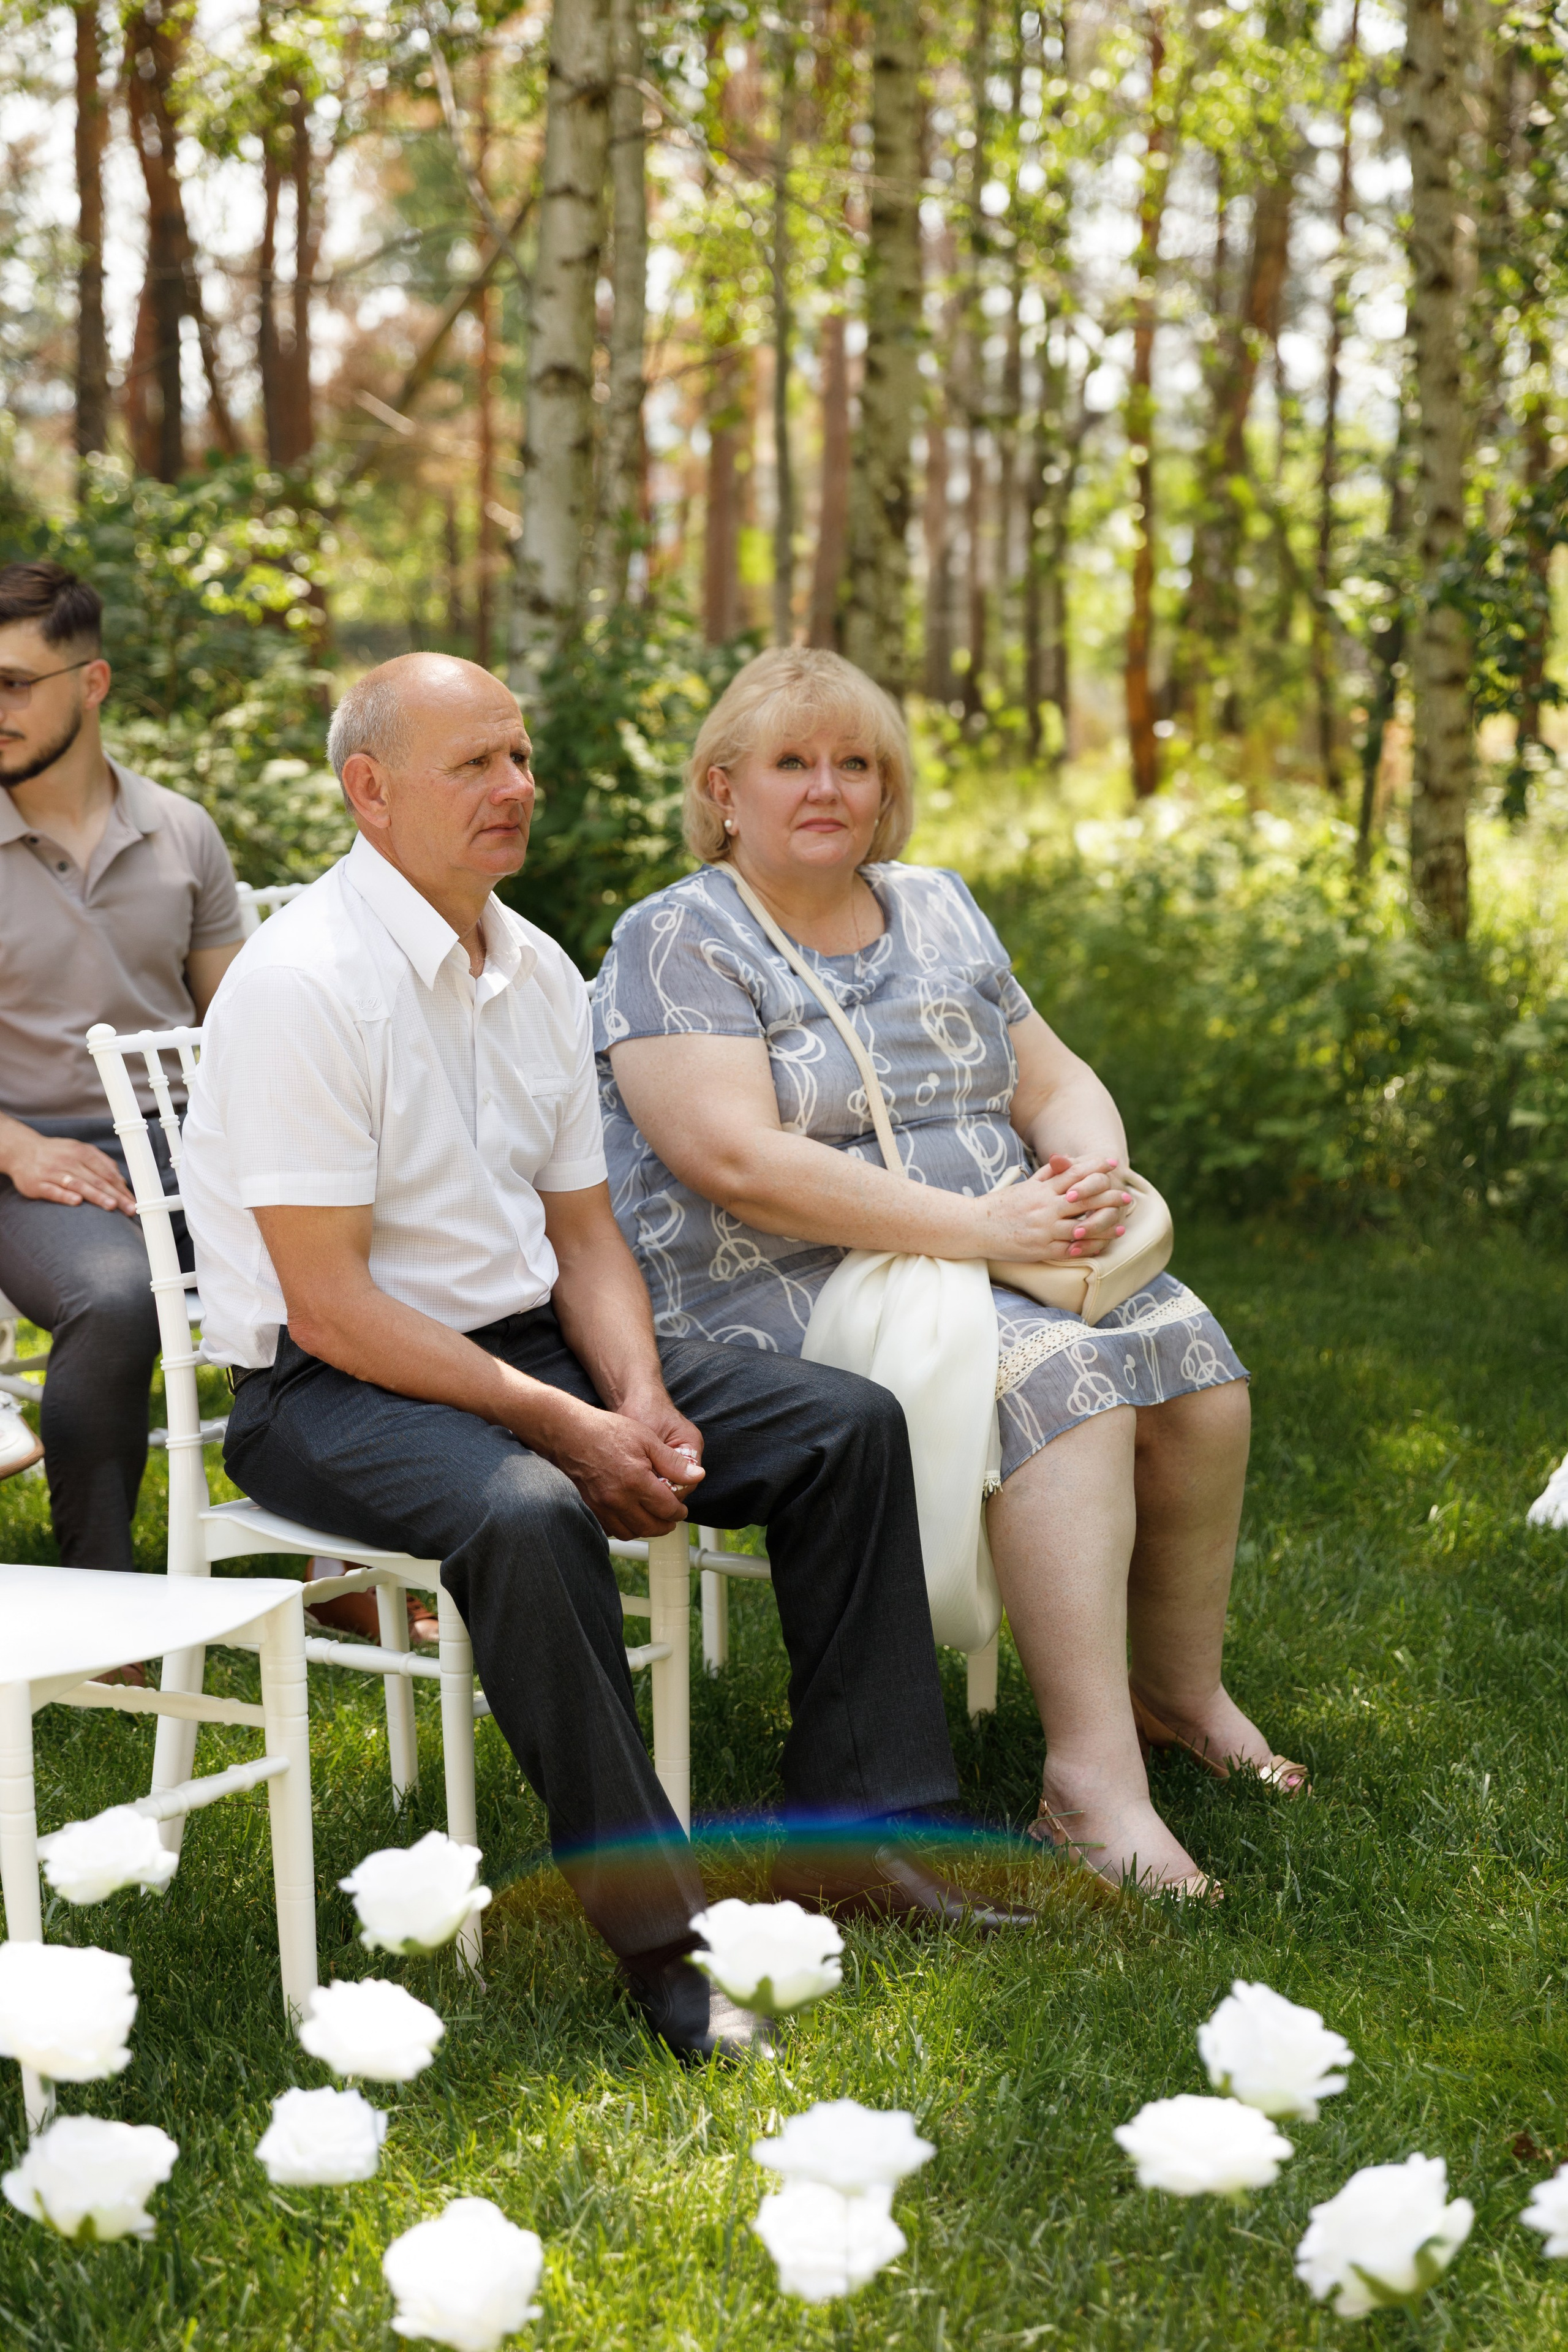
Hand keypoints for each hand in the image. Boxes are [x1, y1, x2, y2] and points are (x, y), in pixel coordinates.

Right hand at [0, 1129, 135, 1215]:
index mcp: (81, 1152)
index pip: (106, 1172)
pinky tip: (77, 1202)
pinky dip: (65, 1196)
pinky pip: (53, 1191)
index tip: (134, 1201)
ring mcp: (52, 1172)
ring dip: (95, 1195)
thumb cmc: (57, 1154)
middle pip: (96, 1180)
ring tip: (111, 1206)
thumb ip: (101, 1162)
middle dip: (115, 1195)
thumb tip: (121, 1180)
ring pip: (77, 1184)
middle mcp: (68, 1161)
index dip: (121, 1187)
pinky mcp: (37, 1184)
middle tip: (129, 1208)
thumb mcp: (79, 1150)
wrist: (22, 1151)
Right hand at [529, 1393, 705, 1539]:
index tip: (681, 1509)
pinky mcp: (590, 1506)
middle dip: (665, 1525)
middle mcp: (618, 1499)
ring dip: (645, 1529)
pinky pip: (610, 1528)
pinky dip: (623, 1527)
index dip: (678, 1512)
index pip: (666, 1509)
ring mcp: (602, 1505)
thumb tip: (697, 1475)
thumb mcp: (647, 1439)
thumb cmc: (607, 1431)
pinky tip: (629, 1516)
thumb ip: (673, 1463)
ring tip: (652, 1518)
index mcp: (636, 1481)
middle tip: (671, 1518)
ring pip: (629, 1532)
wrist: (570, 1432)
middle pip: (649, 1527)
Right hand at [977, 1153, 1131, 1264]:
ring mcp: (1044, 1229)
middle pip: (1084, 1199)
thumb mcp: (1023, 1186)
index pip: (1074, 1174)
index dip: (1095, 1168)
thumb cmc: (1000, 1206)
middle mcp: (1045, 1207)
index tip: (1112, 1164)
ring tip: (1120, 1226)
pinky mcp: (1041, 1249)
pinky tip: (1099, 1246)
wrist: (975, 1227)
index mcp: (1041, 1189)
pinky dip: (1087, 1247)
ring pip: (1082, 1226)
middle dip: (1108, 1197)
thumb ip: (1046, 1175)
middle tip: (1126, 1197)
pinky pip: (1070, 1249)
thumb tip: (1065, 1162)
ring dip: (1104, 1226)